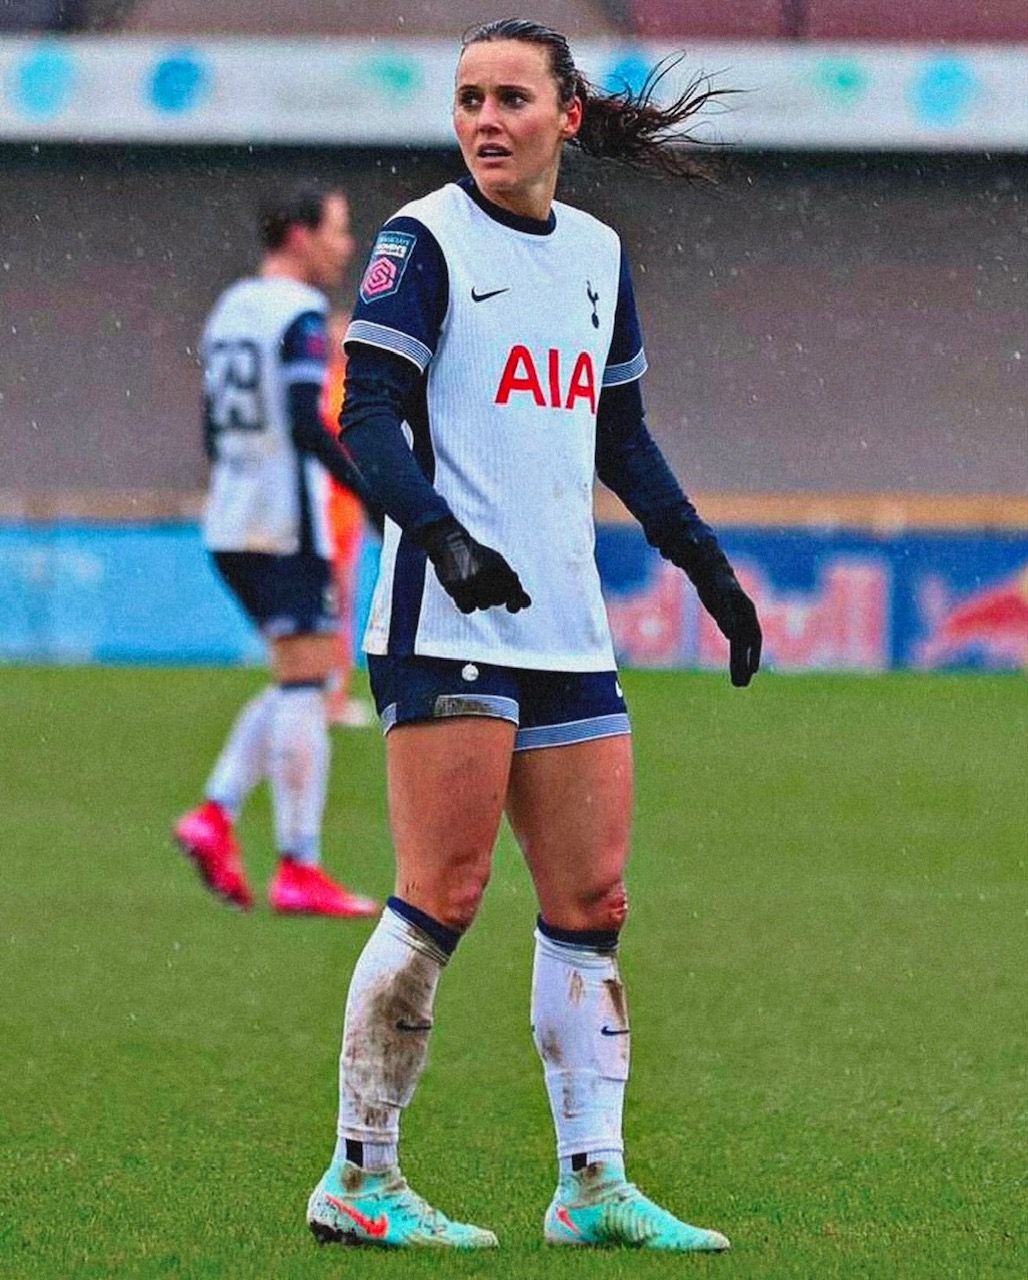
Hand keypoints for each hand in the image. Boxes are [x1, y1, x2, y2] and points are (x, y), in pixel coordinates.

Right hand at [421, 516, 531, 614]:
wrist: (451, 544)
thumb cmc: (478, 557)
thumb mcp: (499, 566)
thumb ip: (514, 585)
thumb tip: (526, 604)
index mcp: (502, 567)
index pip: (515, 594)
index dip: (514, 602)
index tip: (511, 606)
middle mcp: (489, 574)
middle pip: (498, 600)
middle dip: (492, 596)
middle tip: (482, 581)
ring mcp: (473, 582)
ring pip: (483, 605)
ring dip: (478, 598)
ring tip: (470, 582)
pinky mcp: (458, 588)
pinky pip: (468, 608)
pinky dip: (465, 603)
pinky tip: (462, 592)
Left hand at [692, 559, 761, 686]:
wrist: (709, 573)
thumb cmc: (715, 583)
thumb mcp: (719, 598)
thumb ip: (725, 615)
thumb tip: (732, 635)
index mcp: (748, 612)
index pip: (754, 636)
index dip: (754, 654)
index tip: (752, 671)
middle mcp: (746, 619)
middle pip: (747, 647)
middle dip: (744, 666)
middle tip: (741, 685)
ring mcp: (737, 622)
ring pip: (740, 648)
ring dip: (739, 665)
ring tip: (738, 684)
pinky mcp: (728, 624)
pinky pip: (734, 644)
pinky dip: (735, 658)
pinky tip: (736, 670)